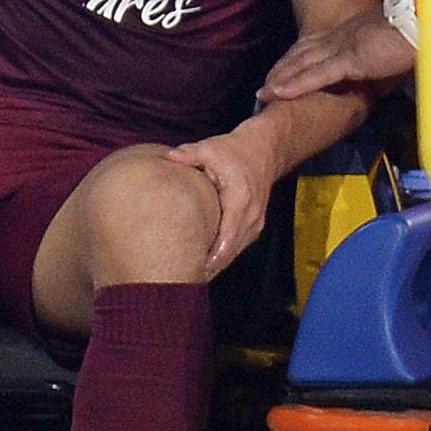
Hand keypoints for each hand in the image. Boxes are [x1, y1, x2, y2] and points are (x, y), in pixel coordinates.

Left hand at [169, 121, 276, 273]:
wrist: (264, 151)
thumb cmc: (234, 151)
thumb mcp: (210, 148)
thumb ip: (188, 155)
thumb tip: (167, 158)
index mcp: (240, 199)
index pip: (226, 237)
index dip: (210, 257)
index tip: (191, 270)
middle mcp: (251, 215)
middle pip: (229, 251)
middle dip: (208, 267)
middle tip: (181, 282)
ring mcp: (255, 223)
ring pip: (233, 252)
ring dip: (214, 265)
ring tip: (188, 279)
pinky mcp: (253, 226)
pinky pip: (236, 247)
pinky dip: (220, 257)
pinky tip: (201, 266)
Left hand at [259, 14, 417, 101]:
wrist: (425, 22)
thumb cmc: (417, 31)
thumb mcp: (394, 42)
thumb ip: (383, 54)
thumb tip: (385, 69)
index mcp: (353, 30)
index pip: (316, 42)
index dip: (298, 55)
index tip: (285, 66)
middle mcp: (342, 35)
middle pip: (303, 51)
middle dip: (283, 68)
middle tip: (265, 83)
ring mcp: (344, 46)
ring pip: (303, 64)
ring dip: (281, 78)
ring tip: (263, 92)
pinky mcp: (350, 59)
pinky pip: (317, 75)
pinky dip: (296, 85)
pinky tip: (278, 93)